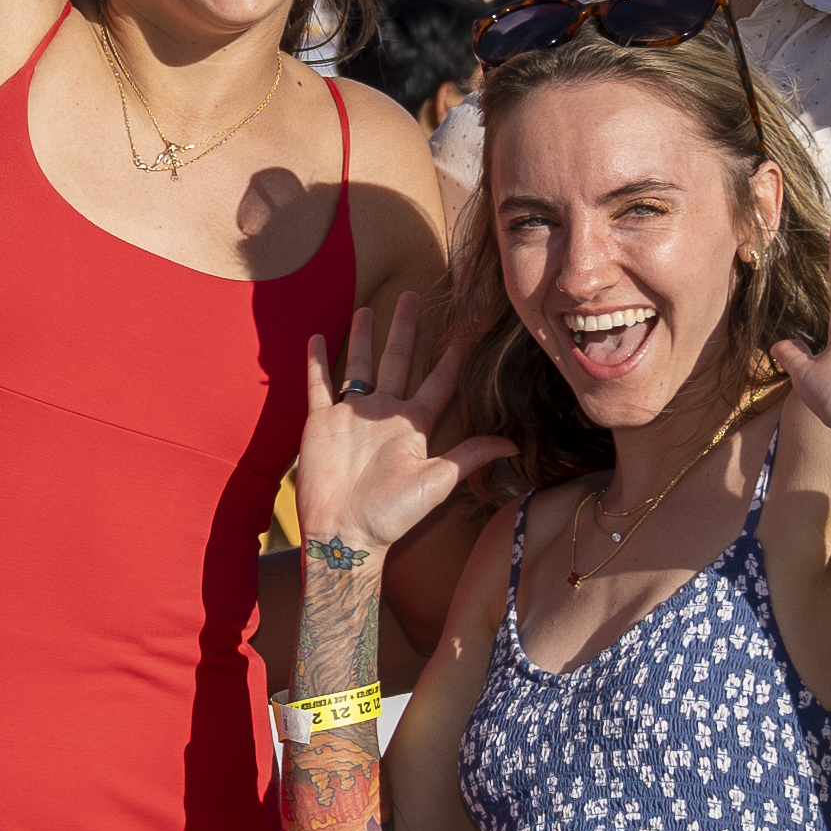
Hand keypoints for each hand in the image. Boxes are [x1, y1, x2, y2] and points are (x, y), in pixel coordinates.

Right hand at [296, 292, 509, 556]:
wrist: (345, 534)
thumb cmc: (392, 514)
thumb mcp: (438, 482)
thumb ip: (470, 456)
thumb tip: (514, 444)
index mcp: (414, 424)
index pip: (438, 381)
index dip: (452, 356)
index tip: (465, 328)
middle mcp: (385, 414)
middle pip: (399, 361)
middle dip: (406, 329)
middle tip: (413, 296)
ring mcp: (352, 415)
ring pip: (360, 365)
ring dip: (363, 338)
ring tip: (368, 308)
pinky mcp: (322, 422)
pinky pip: (319, 385)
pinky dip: (317, 362)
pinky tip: (316, 337)